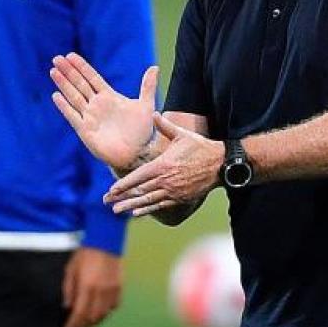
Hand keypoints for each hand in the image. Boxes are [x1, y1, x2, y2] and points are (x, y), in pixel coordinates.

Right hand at [51, 53, 159, 170]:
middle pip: (80, 84)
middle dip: (68, 71)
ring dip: (63, 84)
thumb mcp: (145, 105)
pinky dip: (64, 106)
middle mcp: (97, 105)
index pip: (92, 77)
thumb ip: (147, 86)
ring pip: (74, 97)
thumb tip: (155, 67)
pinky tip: (56, 96)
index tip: (70, 55)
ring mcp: (90, 117)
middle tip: (57, 58)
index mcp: (109, 97)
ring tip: (54, 71)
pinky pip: (72, 116)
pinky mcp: (85, 130)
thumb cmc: (142, 131)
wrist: (137, 154)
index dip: (81, 66)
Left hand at [61, 246, 121, 326]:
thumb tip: (67, 307)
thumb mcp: (70, 270)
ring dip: (94, 322)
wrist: (105, 242)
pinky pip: (113, 307)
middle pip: (92, 318)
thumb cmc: (84, 255)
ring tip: (86, 326)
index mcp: (86, 287)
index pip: (79, 314)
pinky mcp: (119, 288)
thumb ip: (68, 290)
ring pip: (103, 315)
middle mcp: (100, 292)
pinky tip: (99, 313)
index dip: (73, 326)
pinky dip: (105, 312)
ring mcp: (111, 291)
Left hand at [103, 113, 222, 216]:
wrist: (220, 164)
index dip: (123, 185)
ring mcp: (173, 191)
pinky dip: (148, 209)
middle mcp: (166, 180)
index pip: (138, 177)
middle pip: (139, 191)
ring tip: (117, 211)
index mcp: (163, 165)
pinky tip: (137, 213)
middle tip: (107, 202)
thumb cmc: (200, 147)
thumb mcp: (182, 135)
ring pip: (148, 201)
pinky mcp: (181, 198)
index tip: (111, 190)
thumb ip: (165, 126)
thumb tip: (153, 113)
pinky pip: (161, 205)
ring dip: (131, 206)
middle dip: (122, 197)